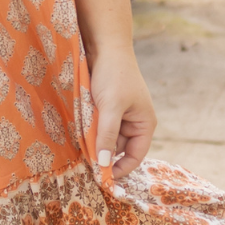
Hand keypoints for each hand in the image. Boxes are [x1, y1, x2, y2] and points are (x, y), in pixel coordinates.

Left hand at [88, 45, 156, 179]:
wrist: (105, 47)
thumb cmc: (114, 75)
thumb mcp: (111, 107)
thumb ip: (107, 136)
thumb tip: (104, 164)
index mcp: (144, 124)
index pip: (135, 157)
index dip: (120, 169)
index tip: (101, 178)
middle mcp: (134, 123)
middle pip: (118, 150)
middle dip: (103, 154)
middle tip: (84, 163)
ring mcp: (120, 117)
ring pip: (106, 139)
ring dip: (94, 142)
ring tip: (81, 143)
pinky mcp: (106, 110)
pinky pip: (98, 128)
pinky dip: (90, 131)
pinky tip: (80, 130)